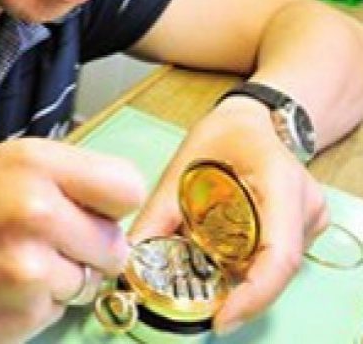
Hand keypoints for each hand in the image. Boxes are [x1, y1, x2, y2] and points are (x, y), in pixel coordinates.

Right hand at [0, 138, 145, 343]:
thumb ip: (59, 178)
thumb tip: (114, 204)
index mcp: (33, 161)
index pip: (127, 185)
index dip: (112, 203)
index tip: (93, 211)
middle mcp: (37, 207)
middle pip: (116, 242)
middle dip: (90, 248)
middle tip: (48, 244)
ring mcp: (30, 264)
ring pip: (90, 280)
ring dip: (62, 278)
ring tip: (12, 265)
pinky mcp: (23, 312)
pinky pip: (60, 308)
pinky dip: (38, 304)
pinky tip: (0, 290)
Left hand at [129, 96, 328, 334]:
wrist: (251, 121)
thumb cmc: (220, 135)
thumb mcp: (182, 167)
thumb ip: (157, 215)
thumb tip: (130, 258)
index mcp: (281, 184)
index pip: (280, 254)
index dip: (253, 294)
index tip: (222, 318)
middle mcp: (305, 206)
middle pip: (274, 268)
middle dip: (237, 290)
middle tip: (198, 298)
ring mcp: (309, 217)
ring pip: (274, 267)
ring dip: (240, 277)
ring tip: (204, 270)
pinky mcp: (305, 226)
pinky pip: (274, 257)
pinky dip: (246, 264)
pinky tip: (221, 255)